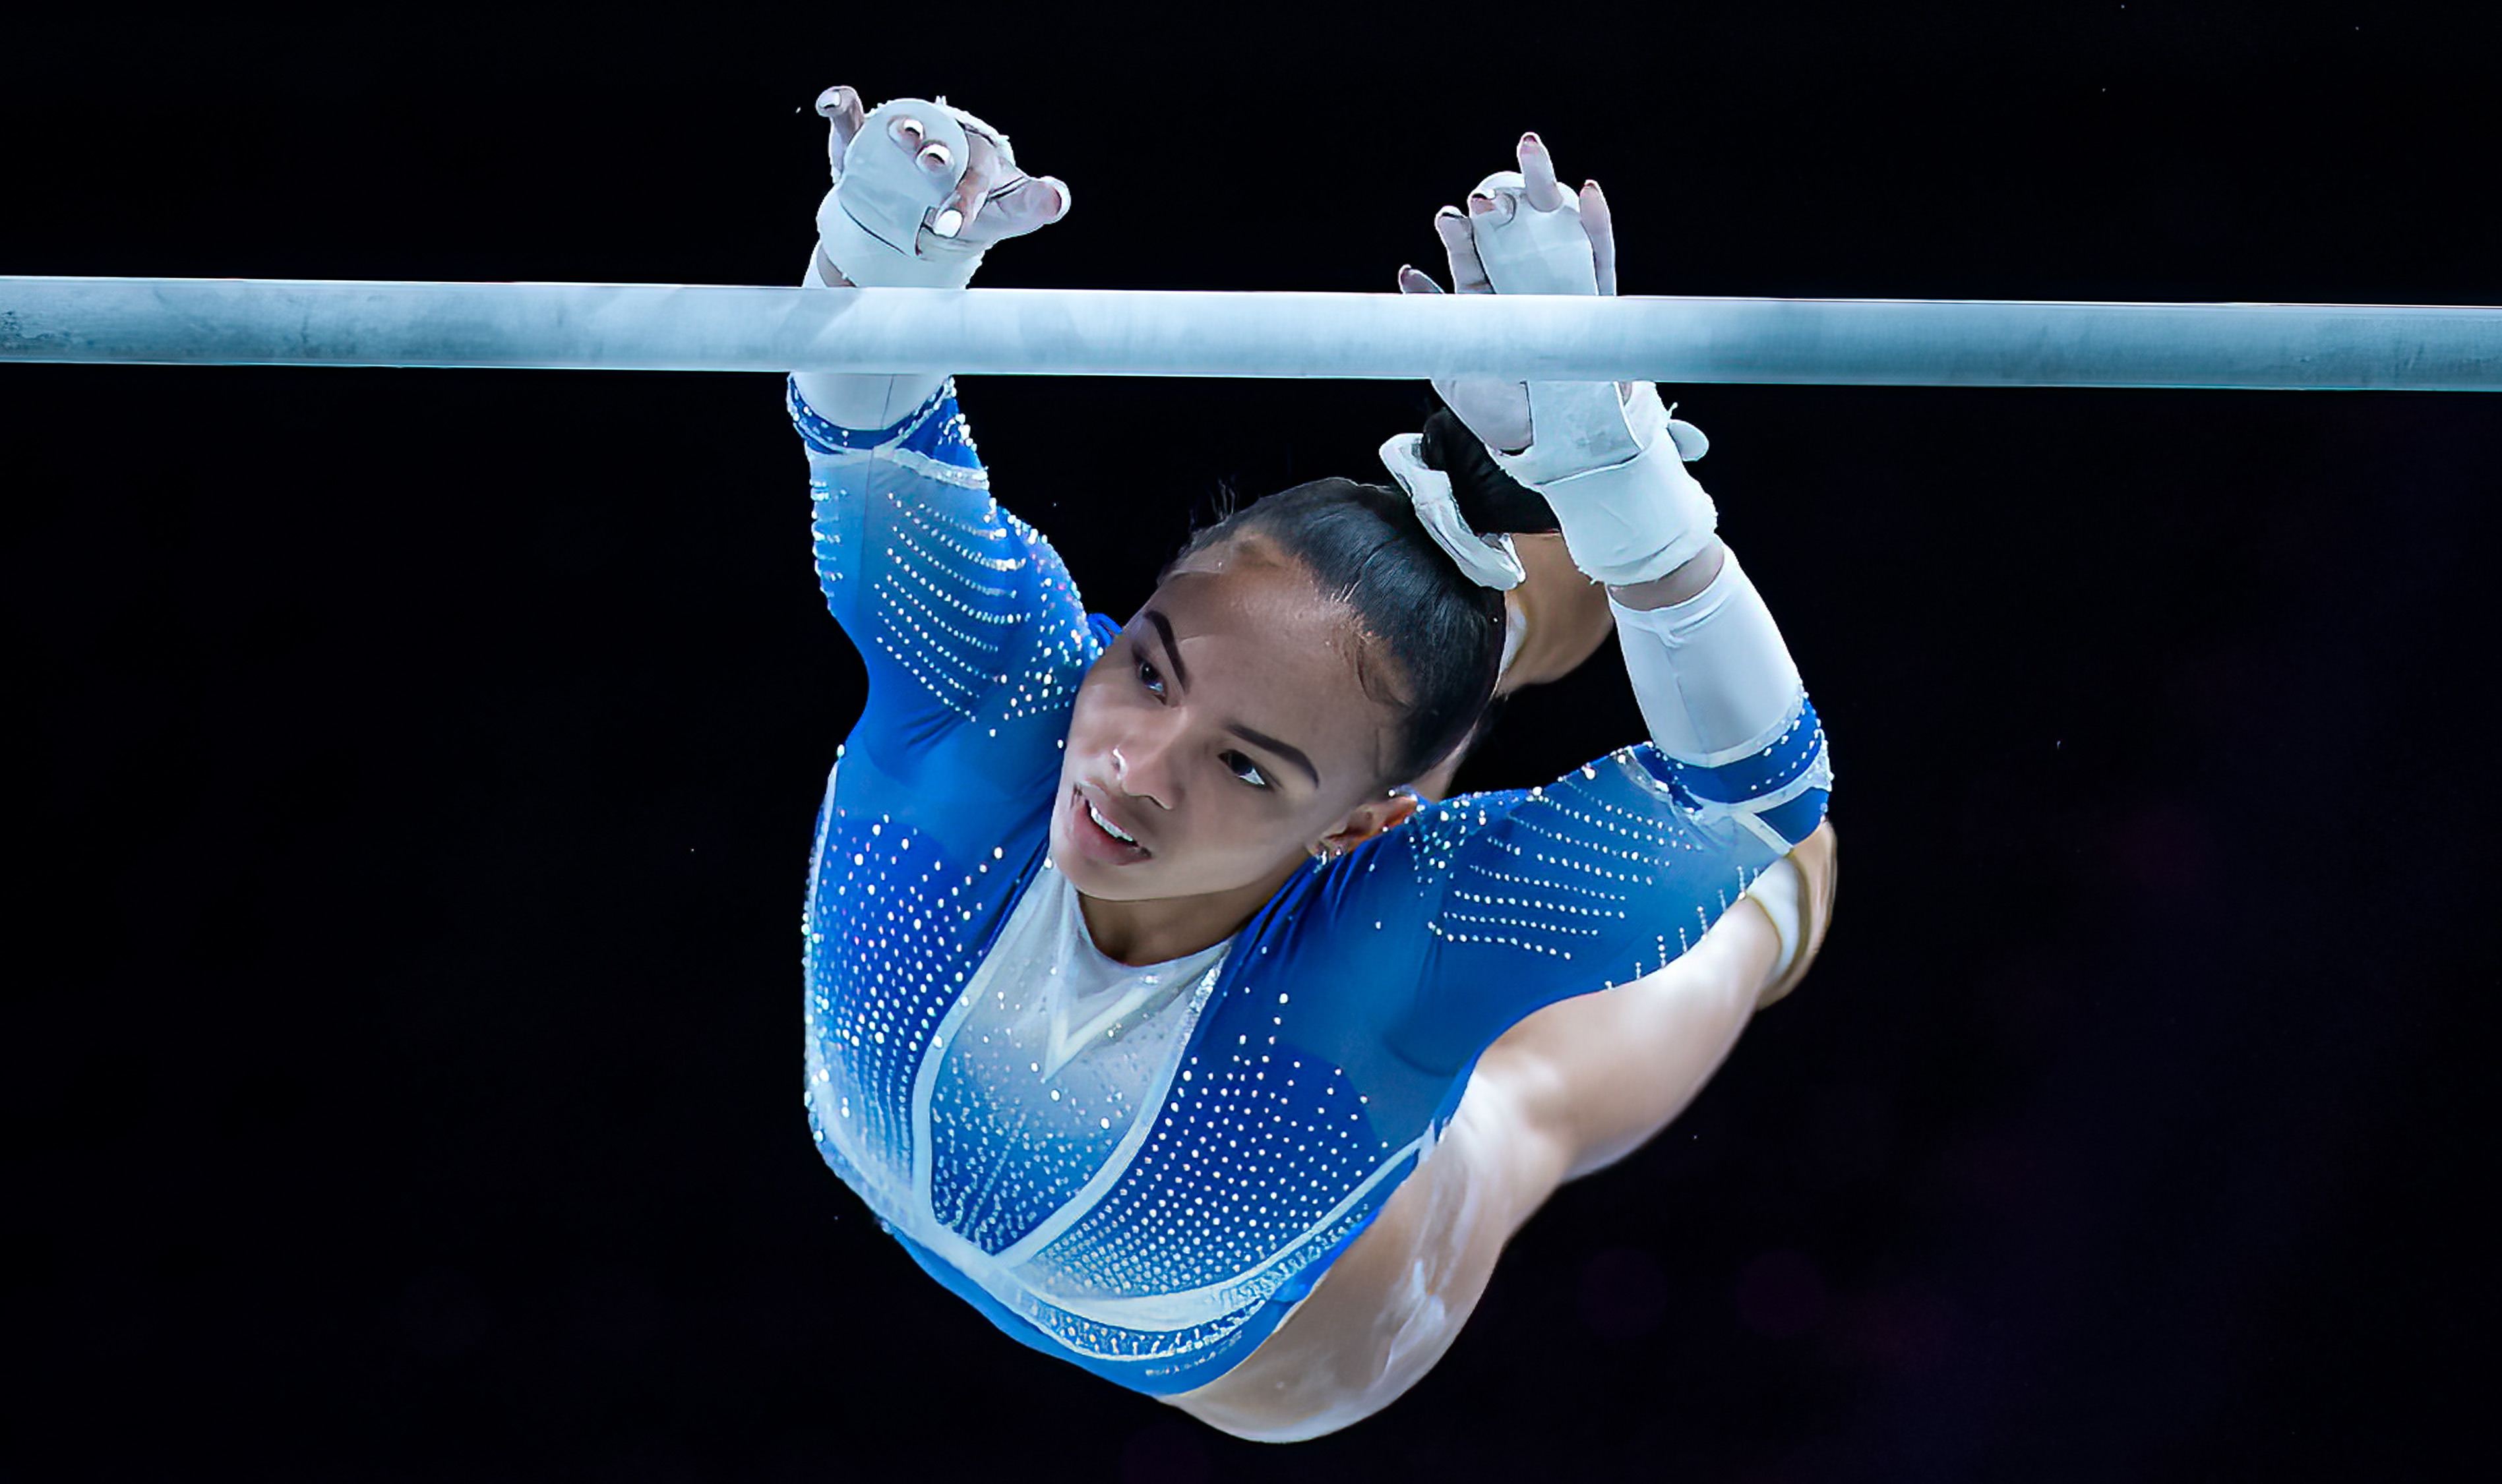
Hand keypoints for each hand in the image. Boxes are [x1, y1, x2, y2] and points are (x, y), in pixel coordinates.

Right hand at [812, 84, 1070, 282]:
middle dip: (934, 154)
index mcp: (974, 164)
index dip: (967, 193)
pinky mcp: (865, 141)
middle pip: (938, 146)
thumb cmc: (974, 208)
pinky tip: (832, 102)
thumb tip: (1059, 196)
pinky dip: (840, 105)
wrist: (924, 212)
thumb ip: (1032, 205)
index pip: (977, 174)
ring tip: (901, 134)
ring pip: (900, 128)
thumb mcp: (1006, 213)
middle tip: (932, 165)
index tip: (956, 218)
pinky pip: (850, 116)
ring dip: (900, 130)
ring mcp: (902, 141)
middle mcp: (939, 146)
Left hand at [1396, 132, 1623, 454]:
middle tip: (1488, 181)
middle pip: (1510, 225)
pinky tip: (1585, 193)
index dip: (1460, 232)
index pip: (1469, 251)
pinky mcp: (1596, 301)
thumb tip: (1407, 276)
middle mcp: (1519, 281)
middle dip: (1500, 195)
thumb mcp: (1450, 366)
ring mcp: (1559, 286)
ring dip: (1543, 189)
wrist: (1537, 439)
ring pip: (1554, 228)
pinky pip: (1600, 258)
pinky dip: (1595, 225)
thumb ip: (1433, 321)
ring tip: (1530, 152)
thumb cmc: (1493, 403)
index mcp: (1482, 293)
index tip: (1450, 218)